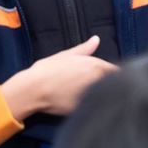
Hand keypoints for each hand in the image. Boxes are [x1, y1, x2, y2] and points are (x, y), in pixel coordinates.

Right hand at [0, 36, 114, 118]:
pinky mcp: (84, 108)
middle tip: (102, 88)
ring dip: (105, 96)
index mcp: (95, 65)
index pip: (116, 71)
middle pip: (114, 84)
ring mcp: (92, 94)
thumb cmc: (46, 71)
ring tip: (95, 97)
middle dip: (112, 86)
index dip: (114, 75)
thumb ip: (84, 49)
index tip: (109, 78)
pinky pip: (96, 107)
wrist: (31, 90)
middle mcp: (97, 79)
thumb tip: (96, 39)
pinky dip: (95, 106)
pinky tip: (87, 106)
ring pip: (107, 96)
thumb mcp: (65, 56)